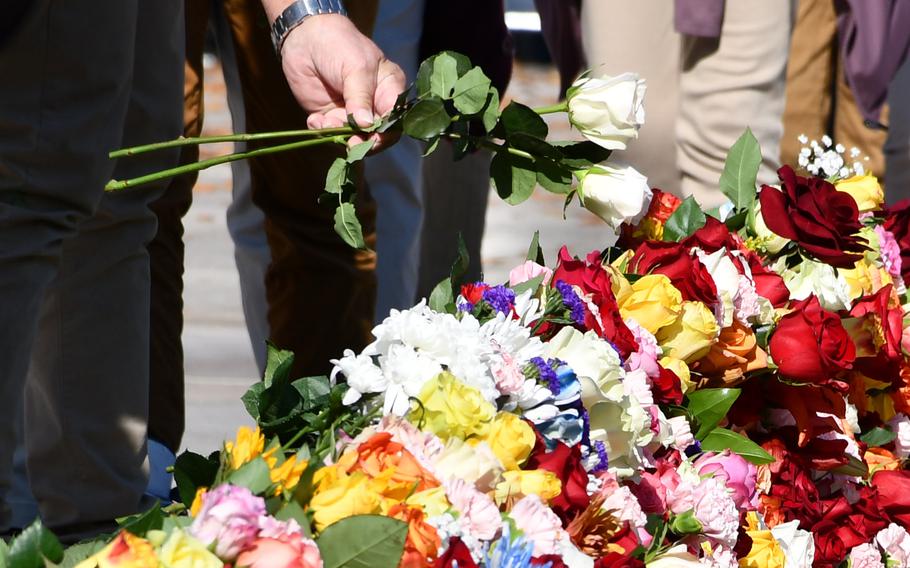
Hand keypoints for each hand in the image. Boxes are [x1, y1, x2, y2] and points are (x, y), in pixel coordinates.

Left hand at [279, 14, 404, 148]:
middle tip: (350, 142)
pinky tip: (315, 119)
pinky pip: (330, 133)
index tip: (374, 137)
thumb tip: (365, 125)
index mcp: (390, 90)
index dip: (387, 132)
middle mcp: (374, 105)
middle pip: (377, 135)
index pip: (396, 119)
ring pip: (353, 138)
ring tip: (326, 122)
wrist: (305, 37)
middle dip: (363, 140)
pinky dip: (322, 131)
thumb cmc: (339, 45)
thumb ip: (361, 97)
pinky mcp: (331, 116)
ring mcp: (353, 112)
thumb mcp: (356, 68)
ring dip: (340, 136)